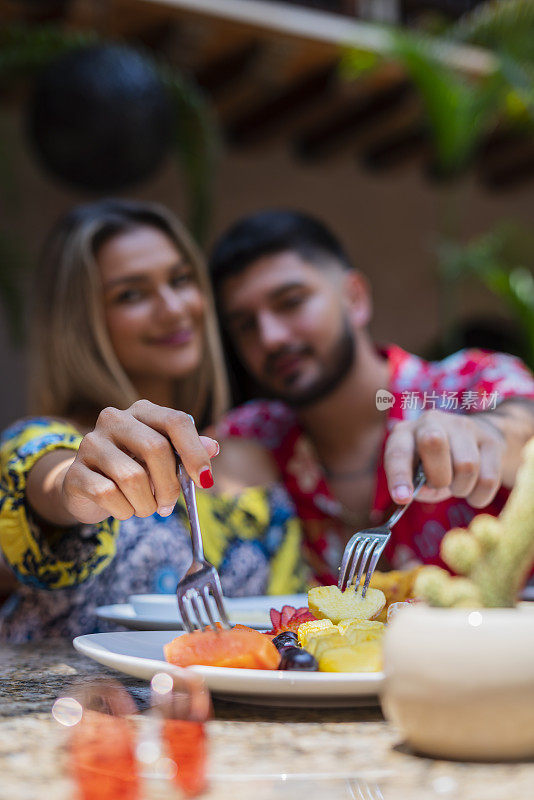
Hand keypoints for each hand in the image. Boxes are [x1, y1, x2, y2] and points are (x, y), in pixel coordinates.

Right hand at [61, 401, 218, 523]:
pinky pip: (108, 495)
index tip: (204, 481)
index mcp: (143, 411)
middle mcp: (114, 419)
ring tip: (145, 508)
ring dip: (146, 504)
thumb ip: (187, 453)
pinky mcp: (75, 471)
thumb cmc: (135, 471)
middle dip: (170, 486)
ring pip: (133, 477)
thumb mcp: (164, 461)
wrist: (87, 489)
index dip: (195, 452)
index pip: (176, 421)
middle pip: (156, 449)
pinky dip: (124, 511)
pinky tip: (124, 510)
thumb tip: (213, 447)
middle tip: (169, 505)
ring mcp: (91, 443)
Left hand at [384, 409, 504, 507]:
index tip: (402, 498)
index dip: (399, 475)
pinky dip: (479, 496)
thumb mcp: (419, 476)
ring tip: (457, 485)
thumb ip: (419, 487)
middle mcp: (431, 421)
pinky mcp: (490, 439)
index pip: (398, 452)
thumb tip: (427, 490)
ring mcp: (463, 426)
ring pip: (466, 466)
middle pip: (434, 443)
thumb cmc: (436, 465)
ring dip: (460, 488)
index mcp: (405, 432)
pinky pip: (488, 479)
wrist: (473, 442)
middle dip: (438, 476)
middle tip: (441, 485)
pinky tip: (474, 488)